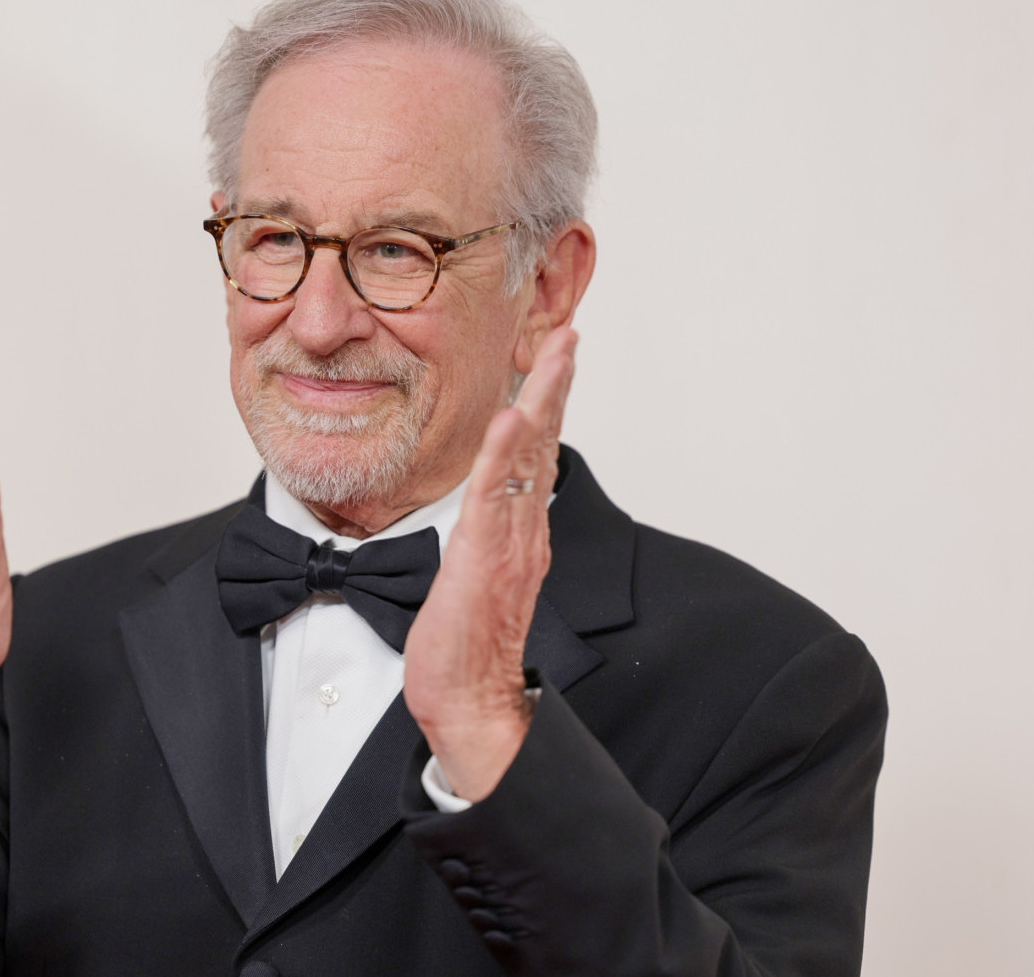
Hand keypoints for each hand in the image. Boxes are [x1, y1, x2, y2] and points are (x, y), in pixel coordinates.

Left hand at [402, 327, 576, 801]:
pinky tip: (510, 418)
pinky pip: (495, 497)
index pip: (537, 454)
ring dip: (543, 401)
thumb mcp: (473, 579)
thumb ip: (484, 541)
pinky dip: (504, 455)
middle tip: (570, 334)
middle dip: (558, 384)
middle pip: (545, 444)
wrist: (466, 699)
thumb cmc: (462, 648)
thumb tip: (482, 516)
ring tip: (556, 353)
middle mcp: (524, 531)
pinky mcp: (483, 557)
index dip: (547, 402)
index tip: (556, 356)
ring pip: (529, 459)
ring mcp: (509, 542)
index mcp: (520, 532)